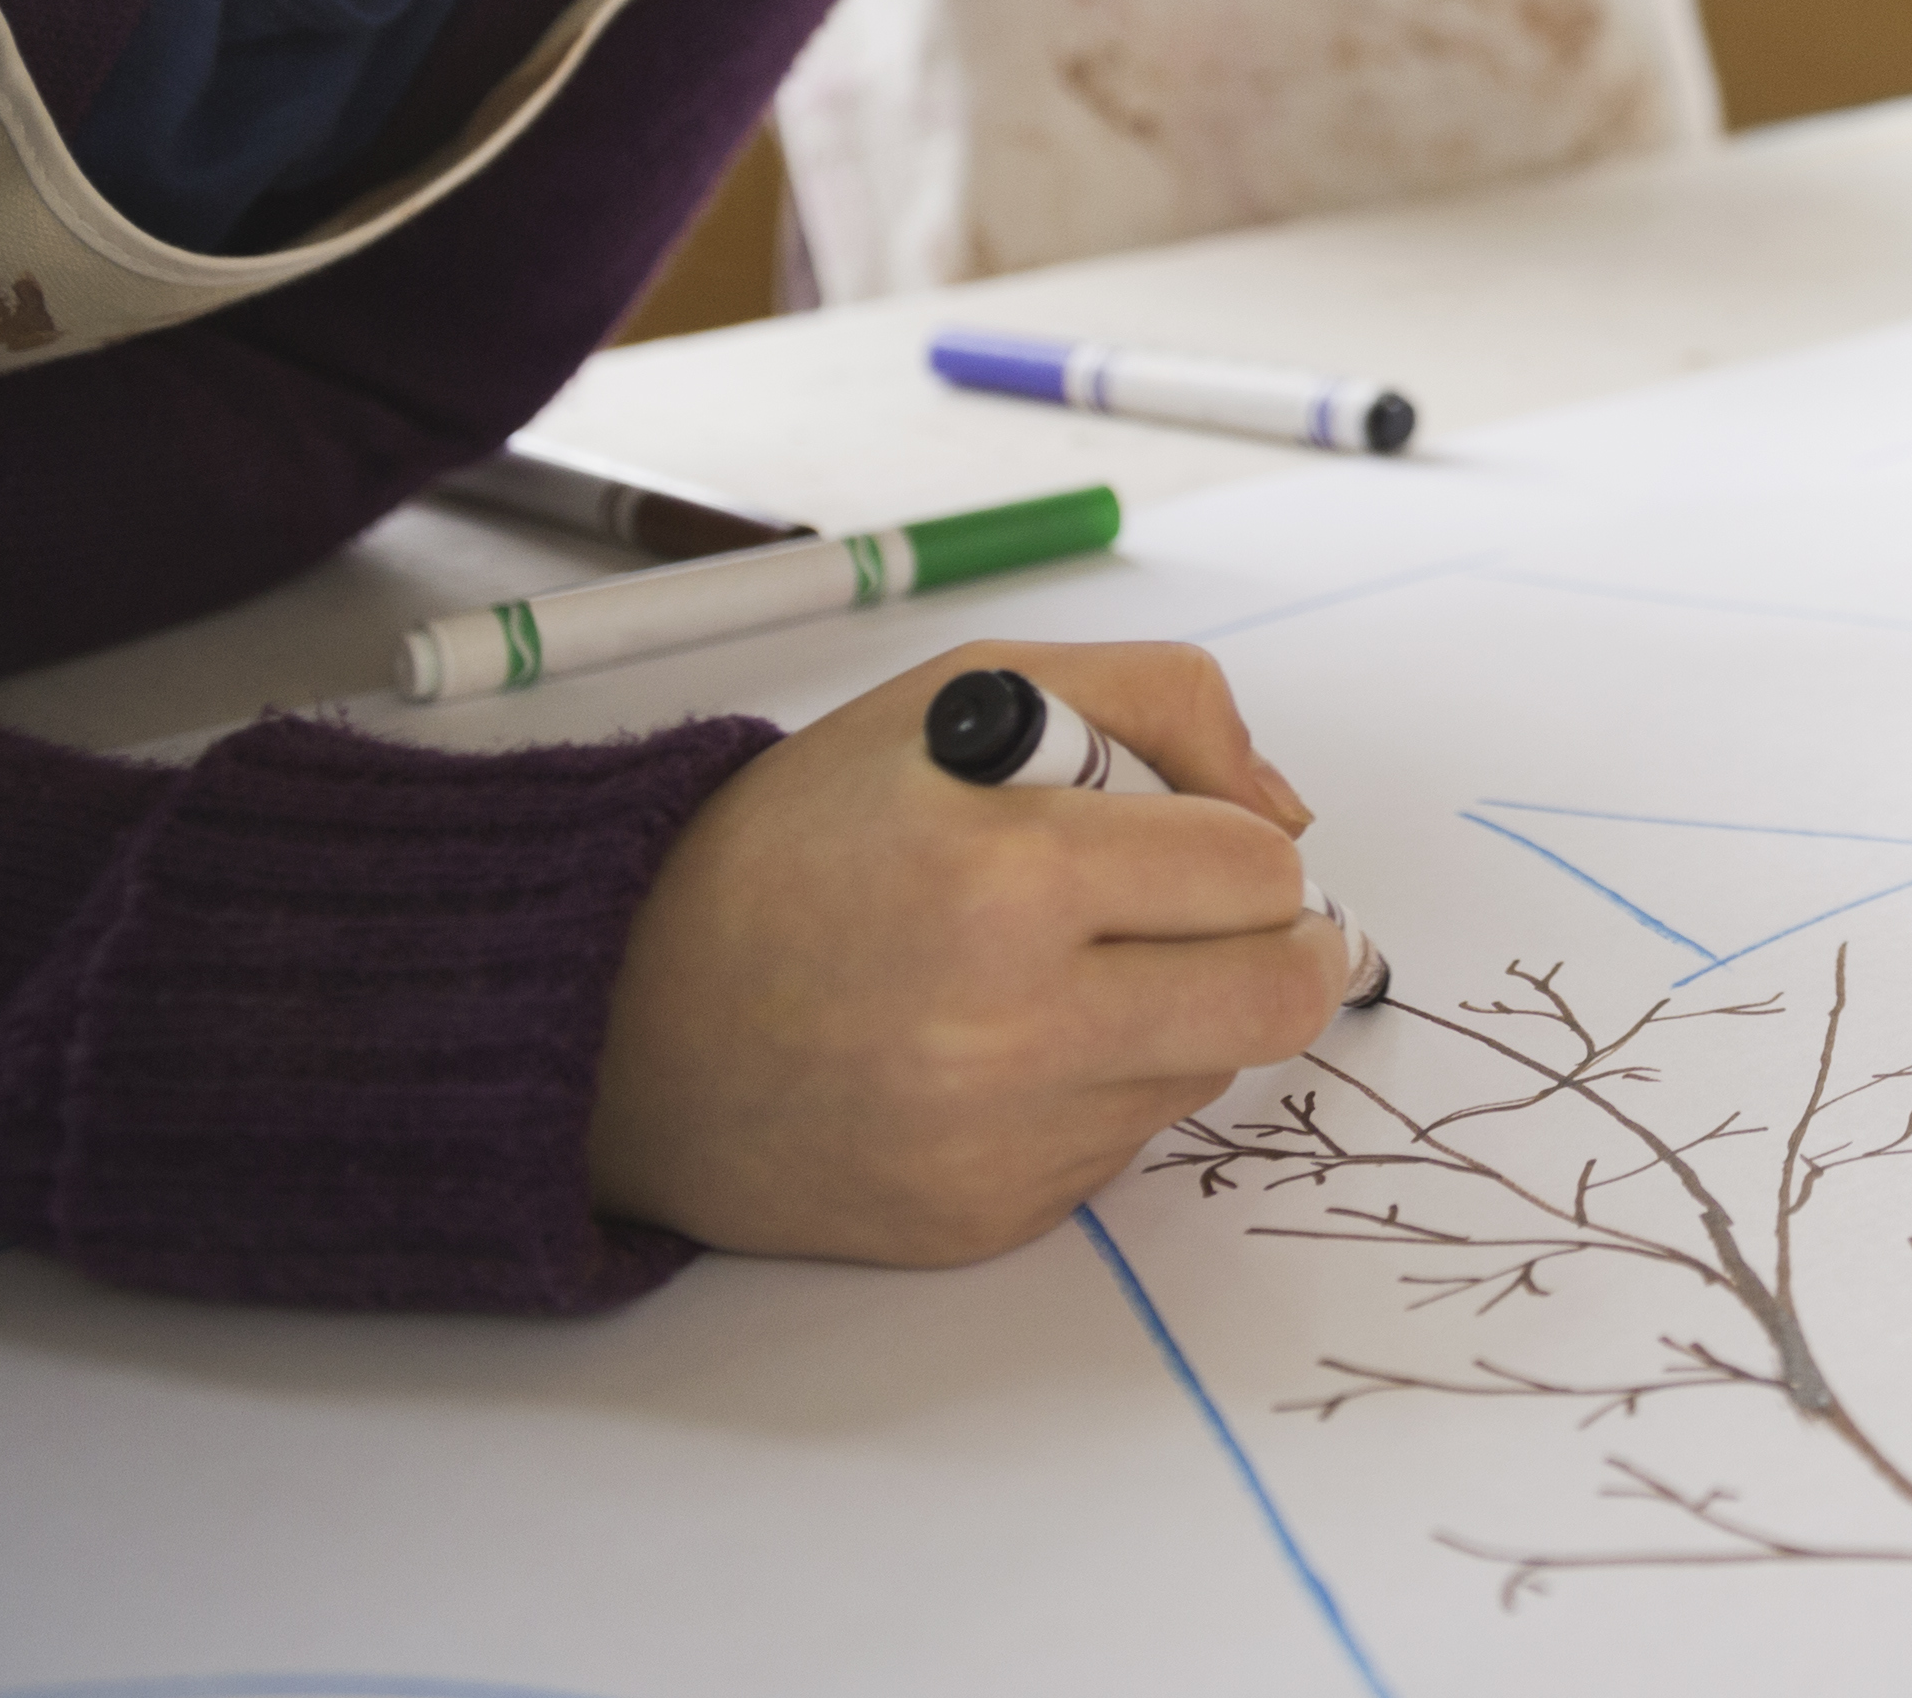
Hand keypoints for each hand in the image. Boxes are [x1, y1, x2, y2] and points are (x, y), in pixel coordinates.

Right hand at [585, 641, 1359, 1265]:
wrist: (624, 1018)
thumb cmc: (801, 841)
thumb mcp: (978, 691)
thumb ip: (1164, 703)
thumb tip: (1287, 811)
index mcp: (1005, 876)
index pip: (1260, 872)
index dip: (1248, 845)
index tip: (1203, 843)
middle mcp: (1008, 1028)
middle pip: (1281, 999)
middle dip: (1281, 944)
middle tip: (1222, 920)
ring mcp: (998, 1142)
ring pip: (1208, 1071)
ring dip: (1175, 1016)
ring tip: (1054, 972)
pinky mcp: (984, 1221)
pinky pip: (1125, 1147)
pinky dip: (1096, 1091)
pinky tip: (1000, 1051)